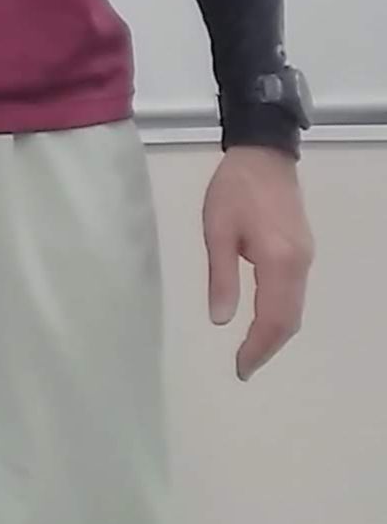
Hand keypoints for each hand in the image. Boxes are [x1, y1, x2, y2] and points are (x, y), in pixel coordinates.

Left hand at [202, 146, 313, 379]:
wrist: (264, 155)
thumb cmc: (234, 190)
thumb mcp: (217, 232)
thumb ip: (221, 277)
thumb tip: (221, 320)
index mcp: (279, 261)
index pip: (272, 318)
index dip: (257, 347)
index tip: (240, 368)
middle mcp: (300, 265)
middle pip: (289, 319)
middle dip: (267, 347)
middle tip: (244, 367)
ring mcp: (306, 258)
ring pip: (295, 309)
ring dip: (276, 334)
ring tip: (250, 351)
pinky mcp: (302, 251)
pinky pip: (295, 294)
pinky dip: (281, 316)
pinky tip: (262, 321)